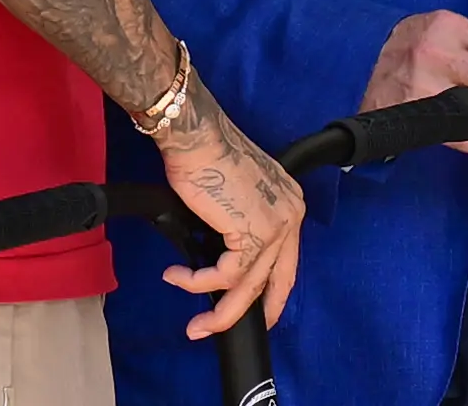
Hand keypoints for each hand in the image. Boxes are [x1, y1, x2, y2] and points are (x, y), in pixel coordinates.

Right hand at [155, 86, 304, 339]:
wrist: (197, 137)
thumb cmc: (207, 158)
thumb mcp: (234, 196)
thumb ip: (239, 227)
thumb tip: (221, 260)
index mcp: (289, 204)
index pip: (287, 261)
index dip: (271, 292)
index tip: (255, 310)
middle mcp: (290, 215)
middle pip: (276, 282)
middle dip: (252, 315)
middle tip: (222, 330)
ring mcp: (276, 225)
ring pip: (249, 288)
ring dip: (218, 313)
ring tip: (193, 323)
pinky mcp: (252, 232)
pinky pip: (224, 277)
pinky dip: (197, 284)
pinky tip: (177, 276)